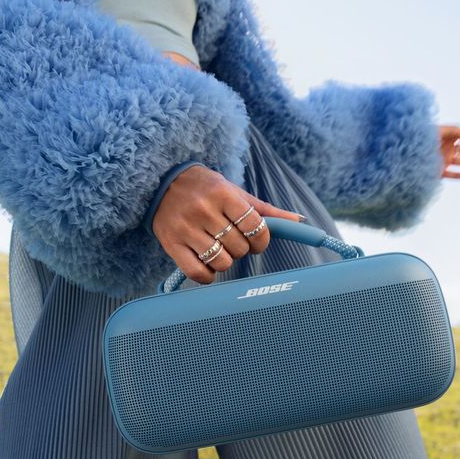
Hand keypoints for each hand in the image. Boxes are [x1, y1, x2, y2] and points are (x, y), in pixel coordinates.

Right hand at [152, 165, 305, 284]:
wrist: (161, 182)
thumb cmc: (204, 188)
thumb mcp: (234, 191)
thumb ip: (264, 209)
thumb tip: (298, 220)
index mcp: (222, 193)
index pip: (254, 225)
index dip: (262, 239)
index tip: (257, 241)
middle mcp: (203, 210)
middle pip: (239, 247)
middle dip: (242, 249)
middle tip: (233, 241)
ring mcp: (185, 228)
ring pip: (221, 262)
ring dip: (225, 262)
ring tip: (219, 250)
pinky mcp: (171, 244)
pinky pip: (198, 273)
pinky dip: (208, 276)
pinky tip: (208, 266)